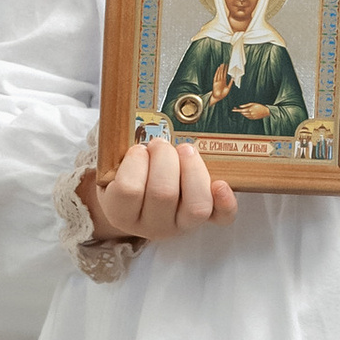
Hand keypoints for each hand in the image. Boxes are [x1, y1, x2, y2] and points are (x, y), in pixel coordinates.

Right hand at [80, 135, 236, 244]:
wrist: (140, 204)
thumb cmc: (127, 175)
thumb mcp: (114, 166)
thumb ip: (121, 149)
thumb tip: (130, 112)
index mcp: (121, 213)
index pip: (128, 190)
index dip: (136, 161)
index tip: (138, 149)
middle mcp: (151, 226)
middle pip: (163, 193)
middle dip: (164, 157)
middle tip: (160, 144)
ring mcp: (180, 226)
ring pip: (195, 205)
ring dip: (193, 169)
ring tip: (185, 150)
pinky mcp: (205, 221)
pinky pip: (221, 218)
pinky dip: (225, 202)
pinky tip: (221, 184)